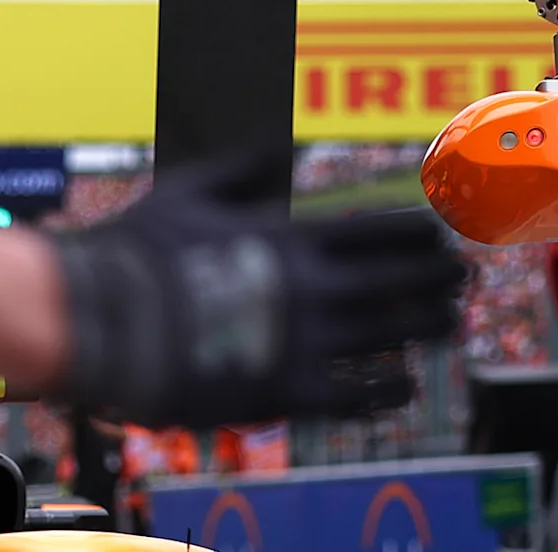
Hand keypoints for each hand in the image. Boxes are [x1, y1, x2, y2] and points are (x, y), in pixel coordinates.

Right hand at [47, 145, 462, 425]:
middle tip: (461, 279)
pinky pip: (354, 396)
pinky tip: (406, 386)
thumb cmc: (133, 257)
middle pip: (400, 282)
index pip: (380, 234)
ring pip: (390, 336)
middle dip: (438, 278)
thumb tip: (285, 149)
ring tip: (449, 324)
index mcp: (290, 238)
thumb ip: (247, 169)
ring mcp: (301, 342)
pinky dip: (388, 389)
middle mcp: (309, 288)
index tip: (441, 239)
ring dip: (427, 328)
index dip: (420, 237)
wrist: (96, 322)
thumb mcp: (190, 190)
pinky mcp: (282, 393)